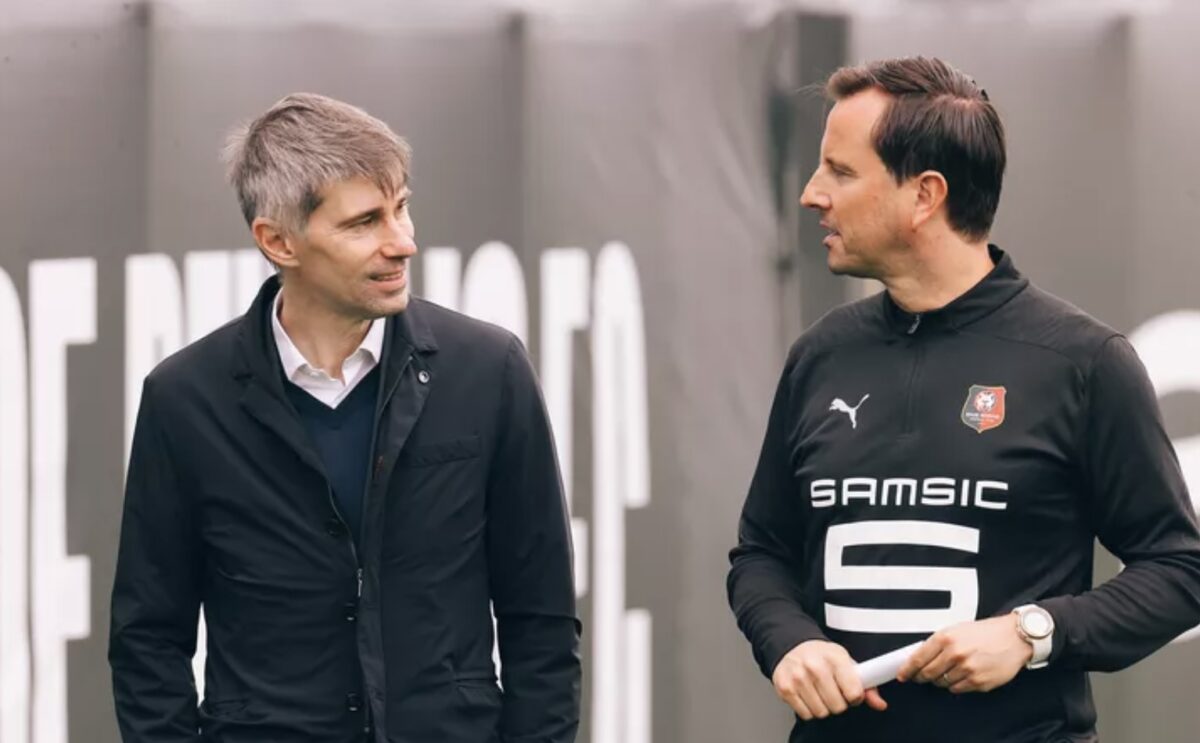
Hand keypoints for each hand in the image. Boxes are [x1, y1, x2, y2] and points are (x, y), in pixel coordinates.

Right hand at [771, 640, 886, 719]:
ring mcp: (798, 678)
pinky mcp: (785, 688)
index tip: (851, 692)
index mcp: (835, 658)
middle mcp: (815, 667)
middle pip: (838, 706)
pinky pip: (805, 714)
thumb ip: (866, 684)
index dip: (855, 697)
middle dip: (838, 703)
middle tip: (833, 692)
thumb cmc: (822, 656)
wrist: (793, 647)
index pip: (854, 692)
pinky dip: (809, 709)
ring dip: (823, 707)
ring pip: (821, 712)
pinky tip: (809, 695)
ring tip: (820, 693)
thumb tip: (879, 703)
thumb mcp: (846, 662)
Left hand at [896, 615, 1033, 693]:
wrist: (1013, 637)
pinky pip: (958, 689)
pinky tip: (963, 675)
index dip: (907, 669)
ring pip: (942, 683)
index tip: (903, 674)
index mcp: (946, 638)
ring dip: (941, 680)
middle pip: (927, 674)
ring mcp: (967, 669)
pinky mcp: (978, 682)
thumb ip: (937, 643)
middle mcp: (955, 654)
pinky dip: (956, 685)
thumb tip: (919, 656)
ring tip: (951, 670)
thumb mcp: (956, 629)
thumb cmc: (986, 632)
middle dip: (922, 677)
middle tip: (921, 676)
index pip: (918, 659)